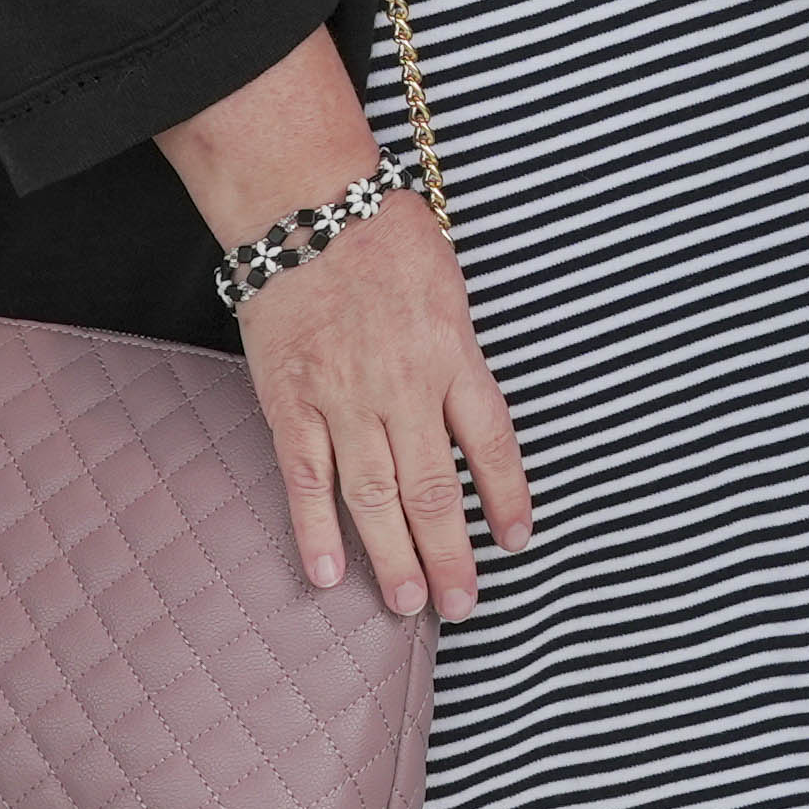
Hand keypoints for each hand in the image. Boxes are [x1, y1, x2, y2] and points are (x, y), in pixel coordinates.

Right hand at [162, 27, 534, 623]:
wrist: (308, 202)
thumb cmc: (384, 233)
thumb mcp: (448, 286)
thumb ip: (457, 351)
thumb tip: (466, 409)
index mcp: (453, 353)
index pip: (491, 442)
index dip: (506, 497)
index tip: (516, 542)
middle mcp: (405, 387)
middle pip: (434, 487)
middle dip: (451, 553)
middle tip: (462, 605)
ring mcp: (344, 400)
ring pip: (374, 495)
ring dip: (393, 556)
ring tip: (408, 603)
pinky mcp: (291, 402)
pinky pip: (306, 478)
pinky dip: (316, 529)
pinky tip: (329, 574)